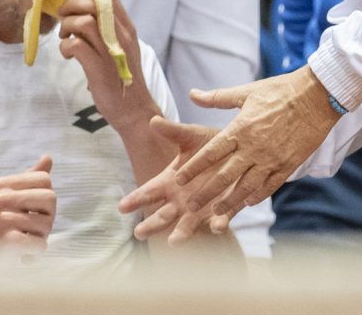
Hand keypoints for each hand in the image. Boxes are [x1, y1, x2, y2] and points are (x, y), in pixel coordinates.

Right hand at [0, 155, 55, 275]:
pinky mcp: (6, 240)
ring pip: (47, 224)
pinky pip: (40, 244)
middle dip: (47, 218)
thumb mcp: (4, 199)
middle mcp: (1, 197)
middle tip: (30, 231)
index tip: (30, 213)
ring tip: (21, 245)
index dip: (44, 199)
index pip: (45, 180)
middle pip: (51, 198)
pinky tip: (22, 258)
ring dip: (39, 240)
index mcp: (2, 184)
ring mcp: (2, 218)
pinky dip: (35, 255)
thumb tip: (48, 157)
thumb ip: (28, 179)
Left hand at [58, 0, 158, 129]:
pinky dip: (65, 46)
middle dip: (70, 5)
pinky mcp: (99, 68)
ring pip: (83, 21)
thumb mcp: (119, 47)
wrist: (133, 110)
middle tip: (63, 18)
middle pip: (92, 3)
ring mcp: (111, 51)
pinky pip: (75, 45)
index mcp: (127, 28)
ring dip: (66, 25)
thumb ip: (107, 29)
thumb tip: (80, 11)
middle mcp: (121, 36)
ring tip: (66, 36)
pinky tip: (68, 54)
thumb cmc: (122, 77)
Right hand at [118, 117, 233, 242]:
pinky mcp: (223, 211)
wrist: (239, 151)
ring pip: (188, 224)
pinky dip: (219, 224)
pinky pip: (221, 220)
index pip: (149, 192)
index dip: (136, 199)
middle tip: (139, 233)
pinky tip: (218, 226)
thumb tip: (153, 120)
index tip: (122, 207)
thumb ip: (173, 131)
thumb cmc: (210, 144)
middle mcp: (182, 199)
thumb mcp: (191, 136)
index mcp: (171, 181)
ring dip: (182, 233)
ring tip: (174, 241)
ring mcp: (201, 208)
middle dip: (152, 224)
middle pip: (163, 215)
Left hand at [119, 66, 340, 243]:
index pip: (211, 152)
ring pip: (246, 186)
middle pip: (225, 175)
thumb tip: (192, 94)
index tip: (178, 178)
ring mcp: (272, 158)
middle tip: (189, 206)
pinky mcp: (288, 164)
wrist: (317, 96)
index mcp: (241, 128)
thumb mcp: (247, 91)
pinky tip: (248, 203)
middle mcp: (254, 147)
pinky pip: (270, 186)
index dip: (194, 167)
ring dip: (230, 202)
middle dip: (206, 193)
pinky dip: (258, 196)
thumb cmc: (280, 90)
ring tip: (216, 213)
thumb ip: (218, 97)